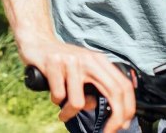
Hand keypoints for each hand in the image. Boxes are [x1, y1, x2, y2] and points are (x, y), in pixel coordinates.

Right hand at [19, 37, 135, 131]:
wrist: (37, 41)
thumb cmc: (62, 61)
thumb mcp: (82, 70)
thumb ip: (94, 86)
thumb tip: (95, 105)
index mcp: (99, 60)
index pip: (124, 85)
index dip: (128, 108)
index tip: (123, 125)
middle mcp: (88, 59)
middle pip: (113, 91)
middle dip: (115, 119)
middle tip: (107, 132)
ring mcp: (71, 61)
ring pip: (79, 102)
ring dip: (70, 113)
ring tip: (64, 112)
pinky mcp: (53, 63)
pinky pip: (58, 95)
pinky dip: (55, 101)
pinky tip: (53, 94)